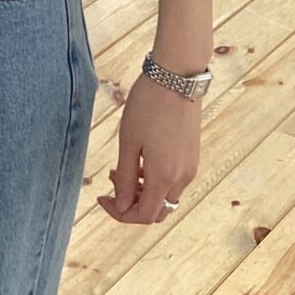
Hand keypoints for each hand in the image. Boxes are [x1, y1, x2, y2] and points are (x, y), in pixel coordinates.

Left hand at [96, 72, 200, 223]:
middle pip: (158, 210)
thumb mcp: (128, 142)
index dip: (120, 213)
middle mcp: (183, 178)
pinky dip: (154, 178)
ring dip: (142, 190)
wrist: (176, 78)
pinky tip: (139, 159)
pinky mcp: (192, 155)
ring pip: (166, 195)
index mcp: (164, 177)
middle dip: (132, 203)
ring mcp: (190, 166)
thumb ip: (125, 178)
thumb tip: (122, 205)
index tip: (101, 197)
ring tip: (120, 168)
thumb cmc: (147, 107)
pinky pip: (173, 180)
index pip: (144, 216)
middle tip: (111, 183)